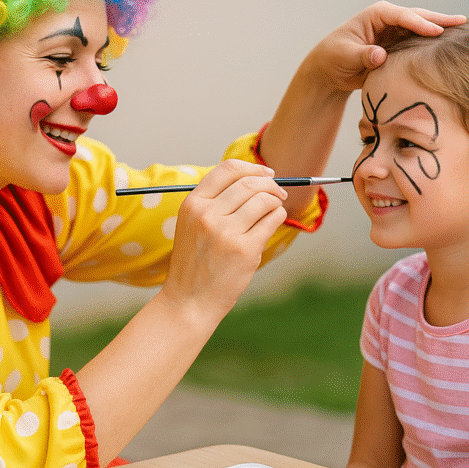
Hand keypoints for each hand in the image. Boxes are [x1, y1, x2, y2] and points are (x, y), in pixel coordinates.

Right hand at [159, 160, 287, 322]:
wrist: (189, 300)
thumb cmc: (195, 262)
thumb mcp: (192, 225)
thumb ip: (215, 201)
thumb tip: (254, 179)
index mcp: (192, 204)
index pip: (227, 169)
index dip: (252, 167)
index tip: (267, 173)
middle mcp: (207, 215)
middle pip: (249, 183)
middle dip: (270, 184)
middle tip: (279, 192)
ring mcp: (226, 232)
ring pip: (264, 200)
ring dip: (276, 201)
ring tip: (275, 209)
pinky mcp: (244, 250)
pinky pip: (272, 220)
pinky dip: (278, 217)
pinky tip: (273, 222)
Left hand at [308, 1, 465, 91]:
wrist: (329, 70)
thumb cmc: (333, 58)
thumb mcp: (344, 56)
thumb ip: (362, 55)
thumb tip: (380, 55)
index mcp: (376, 14)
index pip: (403, 16)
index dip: (420, 24)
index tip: (438, 32)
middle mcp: (389, 19)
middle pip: (418, 16)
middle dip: (439, 19)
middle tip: (462, 22)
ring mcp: (396, 32)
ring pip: (422, 28)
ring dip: (441, 29)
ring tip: (464, 31)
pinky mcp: (399, 45)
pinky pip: (419, 43)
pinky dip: (434, 44)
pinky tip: (449, 47)